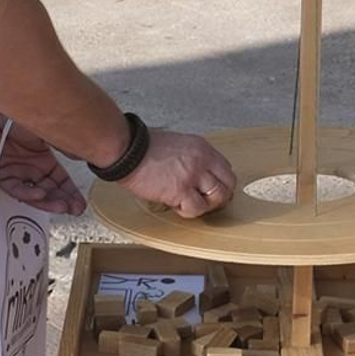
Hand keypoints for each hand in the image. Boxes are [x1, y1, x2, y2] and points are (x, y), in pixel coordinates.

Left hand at [0, 110, 86, 213]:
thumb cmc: (15, 119)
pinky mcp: (2, 177)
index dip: (71, 194)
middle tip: (75, 208)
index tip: (81, 204)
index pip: (61, 183)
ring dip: (48, 202)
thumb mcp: (46, 132)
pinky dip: (28, 193)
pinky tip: (40, 194)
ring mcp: (18, 175)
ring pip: (34, 195)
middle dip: (64, 202)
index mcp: (44, 162)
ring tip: (61, 206)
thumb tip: (83, 153)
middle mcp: (32, 172)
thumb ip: (63, 143)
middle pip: (50, 192)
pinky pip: (16, 189)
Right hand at [118, 129, 237, 219]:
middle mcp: (202, 160)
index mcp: (201, 148)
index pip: (226, 169)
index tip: (214, 191)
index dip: (222, 183)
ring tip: (187, 203)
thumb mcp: (177, 144)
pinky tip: (175, 205)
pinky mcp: (180, 190)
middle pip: (228, 184)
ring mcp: (193, 175)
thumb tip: (197, 174)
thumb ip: (192, 157)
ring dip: (204, 206)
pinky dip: (187, 211)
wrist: (127, 150)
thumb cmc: (143, 148)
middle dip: (220, 197)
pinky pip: (195, 208)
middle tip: (207, 203)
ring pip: (216, 198)